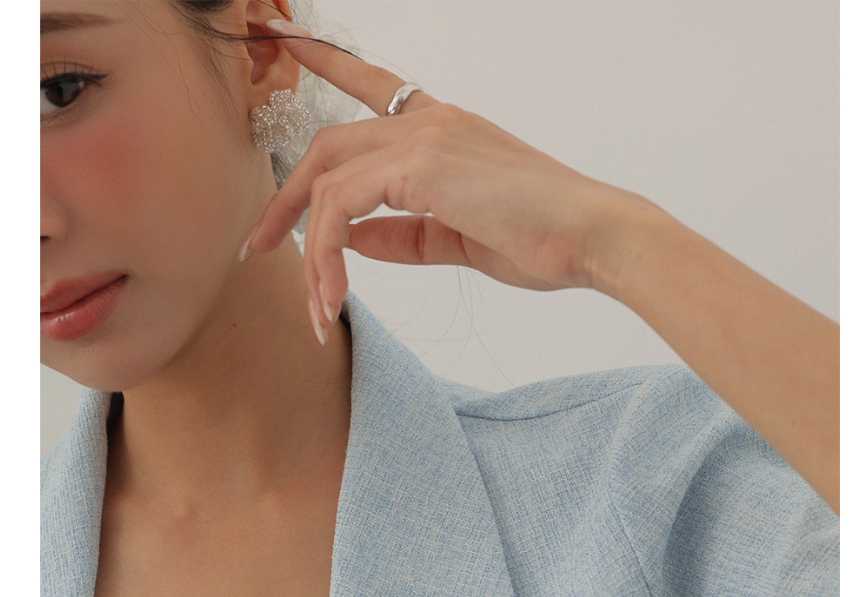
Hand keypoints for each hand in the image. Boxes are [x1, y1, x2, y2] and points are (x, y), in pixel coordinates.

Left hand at [243, 19, 652, 327]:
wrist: (591, 236)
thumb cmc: (541, 238)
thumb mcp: (457, 238)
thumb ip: (404, 235)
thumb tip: (356, 242)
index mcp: (440, 129)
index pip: (372, 84)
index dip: (327, 61)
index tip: (287, 39)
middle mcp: (426, 121)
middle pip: (327, 146)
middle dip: (284, 200)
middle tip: (259, 247)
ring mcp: (422, 137)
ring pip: (326, 181)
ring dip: (306, 247)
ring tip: (311, 304)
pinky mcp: (420, 165)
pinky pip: (341, 205)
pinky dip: (326, 252)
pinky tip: (333, 291)